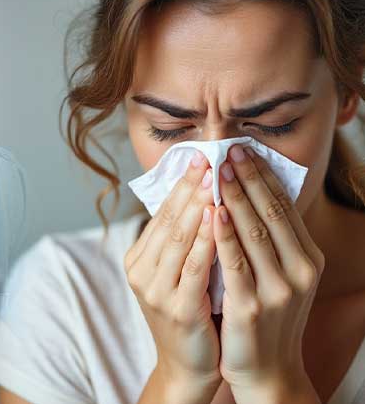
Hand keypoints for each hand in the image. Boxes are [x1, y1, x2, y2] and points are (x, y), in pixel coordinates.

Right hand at [125, 151, 221, 401]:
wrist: (187, 364)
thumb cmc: (190, 313)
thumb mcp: (177, 273)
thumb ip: (182, 241)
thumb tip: (200, 196)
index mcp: (138, 260)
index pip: (161, 215)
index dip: (181, 186)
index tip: (199, 159)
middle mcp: (141, 272)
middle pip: (168, 221)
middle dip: (189, 188)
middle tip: (207, 159)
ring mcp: (156, 291)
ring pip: (178, 239)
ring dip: (197, 206)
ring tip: (213, 180)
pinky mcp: (176, 308)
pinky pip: (193, 267)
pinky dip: (205, 240)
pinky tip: (218, 218)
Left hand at [213, 145, 322, 403]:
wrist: (266, 369)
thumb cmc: (266, 315)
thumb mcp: (279, 274)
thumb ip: (269, 240)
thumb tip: (250, 193)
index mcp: (307, 258)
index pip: (283, 207)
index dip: (262, 177)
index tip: (242, 151)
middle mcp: (299, 270)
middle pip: (271, 214)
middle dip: (248, 179)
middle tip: (228, 151)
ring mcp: (278, 289)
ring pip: (254, 233)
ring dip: (235, 199)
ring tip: (217, 172)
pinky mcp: (251, 306)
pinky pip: (236, 263)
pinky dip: (225, 236)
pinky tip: (214, 213)